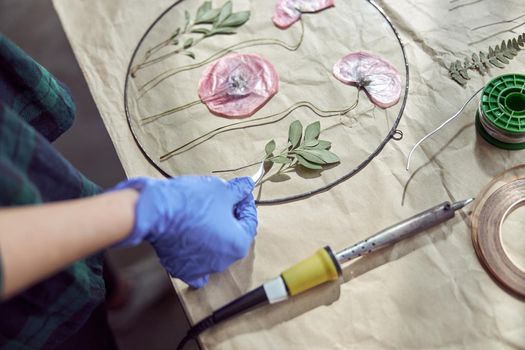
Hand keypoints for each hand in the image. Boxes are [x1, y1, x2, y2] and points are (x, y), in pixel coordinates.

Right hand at [112, 176, 256, 287]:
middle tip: (222, 202)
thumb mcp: (221, 190)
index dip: (245, 203)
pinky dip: (195, 255)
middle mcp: (223, 262)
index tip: (239, 193)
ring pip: (214, 251)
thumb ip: (239, 191)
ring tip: (203, 215)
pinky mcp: (181, 269)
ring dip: (213, 234)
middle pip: (232, 237)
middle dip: (229, 219)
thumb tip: (247, 185)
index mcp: (238, 244)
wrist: (156, 211)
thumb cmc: (191, 202)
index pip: (249, 221)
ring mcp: (202, 269)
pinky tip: (193, 243)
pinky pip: (194, 265)